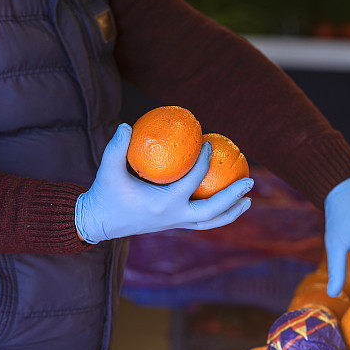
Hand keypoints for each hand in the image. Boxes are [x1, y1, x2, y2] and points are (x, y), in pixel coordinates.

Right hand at [75, 123, 253, 242]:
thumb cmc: (105, 192)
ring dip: (231, 212)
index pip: (192, 181)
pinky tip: (226, 202)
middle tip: (250, 182)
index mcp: (162, 203)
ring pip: (210, 222)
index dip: (204, 161)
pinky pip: (202, 221)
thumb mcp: (108, 169)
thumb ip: (117, 147)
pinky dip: (217, 215)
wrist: (99, 221)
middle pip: (212, 211)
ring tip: (248, 200)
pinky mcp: (173, 225)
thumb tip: (128, 124)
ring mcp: (175, 223)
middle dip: (233, 197)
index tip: (209, 144)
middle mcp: (173, 216)